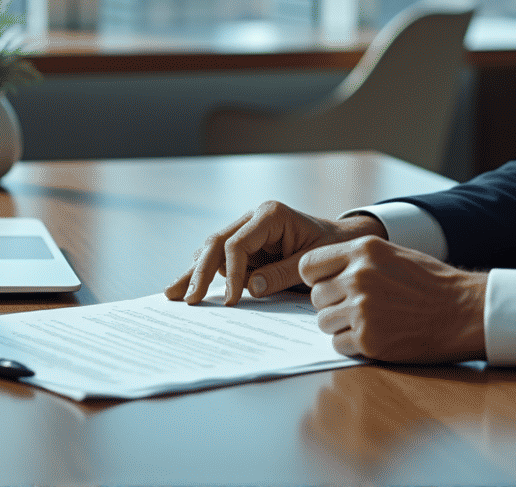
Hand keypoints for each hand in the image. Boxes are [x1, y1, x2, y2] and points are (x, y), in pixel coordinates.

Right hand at [164, 201, 383, 305]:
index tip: (232, 301)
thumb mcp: (312, 262)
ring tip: (173, 295)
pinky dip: (203, 274)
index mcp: (270, 215)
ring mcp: (246, 231)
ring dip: (193, 273)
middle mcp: (253, 219)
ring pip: (210, 250)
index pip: (237, 244)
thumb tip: (249, 288)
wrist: (342, 242)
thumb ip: (282, 273)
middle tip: (189, 300)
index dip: (231, 273)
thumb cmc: (332, 249)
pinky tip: (185, 288)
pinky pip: (218, 259)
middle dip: (200, 272)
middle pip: (216, 243)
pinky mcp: (244, 247)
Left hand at [301, 236, 487, 362]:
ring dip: (341, 326)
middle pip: (316, 297)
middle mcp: (358, 277)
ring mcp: (363, 309)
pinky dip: (353, 345)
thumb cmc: (430, 283)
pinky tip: (377, 336)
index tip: (330, 286)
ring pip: (324, 322)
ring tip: (370, 322)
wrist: (464, 311)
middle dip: (332, 304)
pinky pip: (338, 344)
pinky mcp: (369, 340)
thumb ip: (356, 260)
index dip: (317, 279)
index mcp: (363, 250)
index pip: (309, 266)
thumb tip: (321, 274)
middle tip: (357, 308)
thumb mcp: (392, 254)